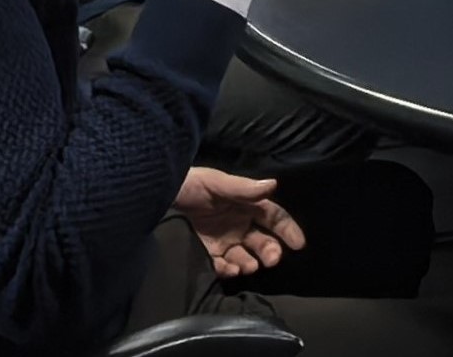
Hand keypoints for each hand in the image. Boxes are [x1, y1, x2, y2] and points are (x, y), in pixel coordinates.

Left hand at [174, 167, 303, 279]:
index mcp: (245, 204)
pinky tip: (230, 270)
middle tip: (272, 260)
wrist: (154, 197)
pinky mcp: (206, 253)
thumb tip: (273, 185)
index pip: (273, 217)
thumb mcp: (215, 182)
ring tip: (249, 266)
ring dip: (250, 263)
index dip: (288, 229)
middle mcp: (238, 223)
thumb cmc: (189, 184)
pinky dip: (228, 270)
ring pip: (245, 256)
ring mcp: (223, 240)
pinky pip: (222, 266)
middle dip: (271, 251)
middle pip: (263, 241)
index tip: (299, 245)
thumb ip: (243, 188)